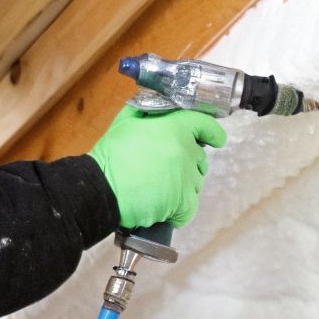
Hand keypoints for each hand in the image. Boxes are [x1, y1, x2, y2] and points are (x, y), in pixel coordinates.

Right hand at [87, 106, 227, 229]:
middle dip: (188, 162)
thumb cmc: (111, 155)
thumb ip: (146, 110)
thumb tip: (157, 108)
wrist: (102, 189)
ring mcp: (186, 178)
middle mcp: (186, 151)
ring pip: (195, 182)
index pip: (205, 124)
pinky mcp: (183, 203)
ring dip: (182, 185)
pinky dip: (180, 210)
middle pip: (199, 157)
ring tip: (158, 189)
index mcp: (175, 128)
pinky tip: (165, 208)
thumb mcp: (125, 122)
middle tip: (164, 168)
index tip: (216, 139)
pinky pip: (190, 207)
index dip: (213, 132)